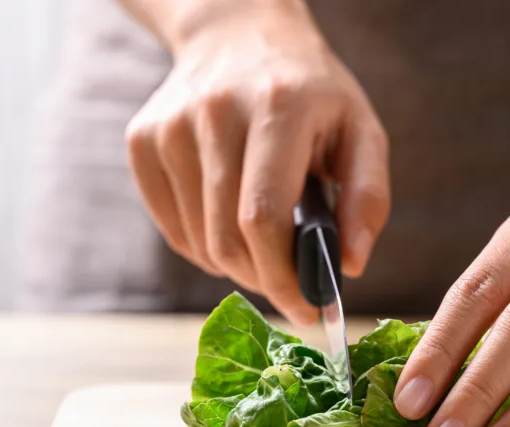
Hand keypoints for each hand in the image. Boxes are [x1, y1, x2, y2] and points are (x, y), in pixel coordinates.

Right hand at [125, 3, 389, 323]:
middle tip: (292, 286)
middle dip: (265, 281)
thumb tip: (350, 265)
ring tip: (267, 245)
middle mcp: (215, 112)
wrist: (238, 36)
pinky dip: (207, 248)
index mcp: (279, 107)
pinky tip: (233, 225)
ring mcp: (170, 126)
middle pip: (228, 239)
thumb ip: (367, 197)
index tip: (309, 308)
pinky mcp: (142, 141)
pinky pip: (174, 230)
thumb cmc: (312, 95)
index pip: (263, 217)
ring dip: (238, 266)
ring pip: (200, 242)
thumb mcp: (361, 131)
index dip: (284, 278)